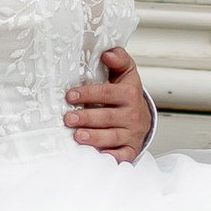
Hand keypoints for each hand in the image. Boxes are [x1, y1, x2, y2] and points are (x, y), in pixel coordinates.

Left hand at [66, 46, 152, 160]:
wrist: (143, 117)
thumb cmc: (126, 94)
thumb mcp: (125, 73)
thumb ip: (119, 59)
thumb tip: (108, 53)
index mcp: (130, 93)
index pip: (107, 93)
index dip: (88, 94)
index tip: (70, 95)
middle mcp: (132, 114)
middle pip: (108, 117)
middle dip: (87, 118)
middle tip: (68, 119)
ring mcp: (132, 133)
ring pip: (113, 137)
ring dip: (95, 138)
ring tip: (78, 137)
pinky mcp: (131, 149)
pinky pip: (121, 156)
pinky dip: (110, 157)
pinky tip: (97, 156)